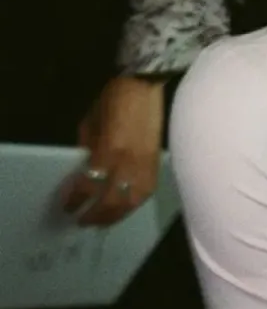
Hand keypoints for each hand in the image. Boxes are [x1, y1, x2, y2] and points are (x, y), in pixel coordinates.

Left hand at [64, 75, 164, 226]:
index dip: (77, 200)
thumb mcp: (89, 123)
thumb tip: (84, 168)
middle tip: (83, 221)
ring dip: (115, 215)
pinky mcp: (156, 164)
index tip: (68, 208)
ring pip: (131, 202)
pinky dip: (132, 204)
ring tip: (104, 221)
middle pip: (111, 201)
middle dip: (95, 215)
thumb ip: (87, 148)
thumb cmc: (112, 100)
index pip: (89, 186)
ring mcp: (144, 166)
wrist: (144, 86)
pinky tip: (124, 207)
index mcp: (107, 151)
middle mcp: (127, 163)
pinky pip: (145, 192)